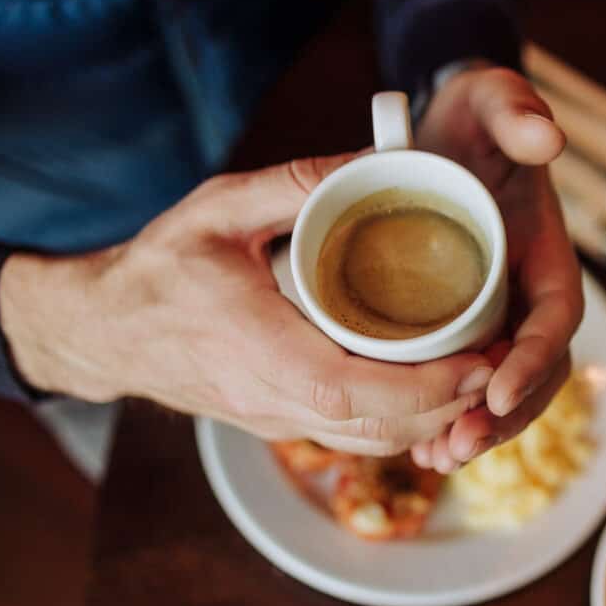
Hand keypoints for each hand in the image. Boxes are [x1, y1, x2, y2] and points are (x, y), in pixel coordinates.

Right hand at [0, 156, 495, 455]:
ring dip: (431, 420)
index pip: (348, 390)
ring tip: (478, 374)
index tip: (478, 362)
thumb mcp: (218, 209)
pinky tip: (431, 388)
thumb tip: (375, 163)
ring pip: (367, 441)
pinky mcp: (278, 422)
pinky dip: (400, 422)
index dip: (421, 389)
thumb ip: (294, 185)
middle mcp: (268, 396)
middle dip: (448, 406)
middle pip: (373, 428)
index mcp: (253, 344)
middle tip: (500, 362)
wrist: (105, 330)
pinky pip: (351, 436)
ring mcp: (273, 419)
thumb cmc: (158, 269)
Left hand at [410, 67, 583, 471]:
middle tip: (458, 447)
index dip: (532, 360)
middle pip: (537, 372)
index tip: (496, 394)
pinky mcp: (467, 328)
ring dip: (479, 431)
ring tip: (437, 460)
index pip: (555, 318)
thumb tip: (546, 136)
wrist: (445, 137)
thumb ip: (515, 110)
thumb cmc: (471, 121)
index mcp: (545, 254)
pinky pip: (471, 384)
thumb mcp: (490, 102)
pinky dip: (454, 418)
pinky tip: (422, 447)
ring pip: (505, 390)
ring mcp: (501, 317)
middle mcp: (529, 296)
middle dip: (505, 417)